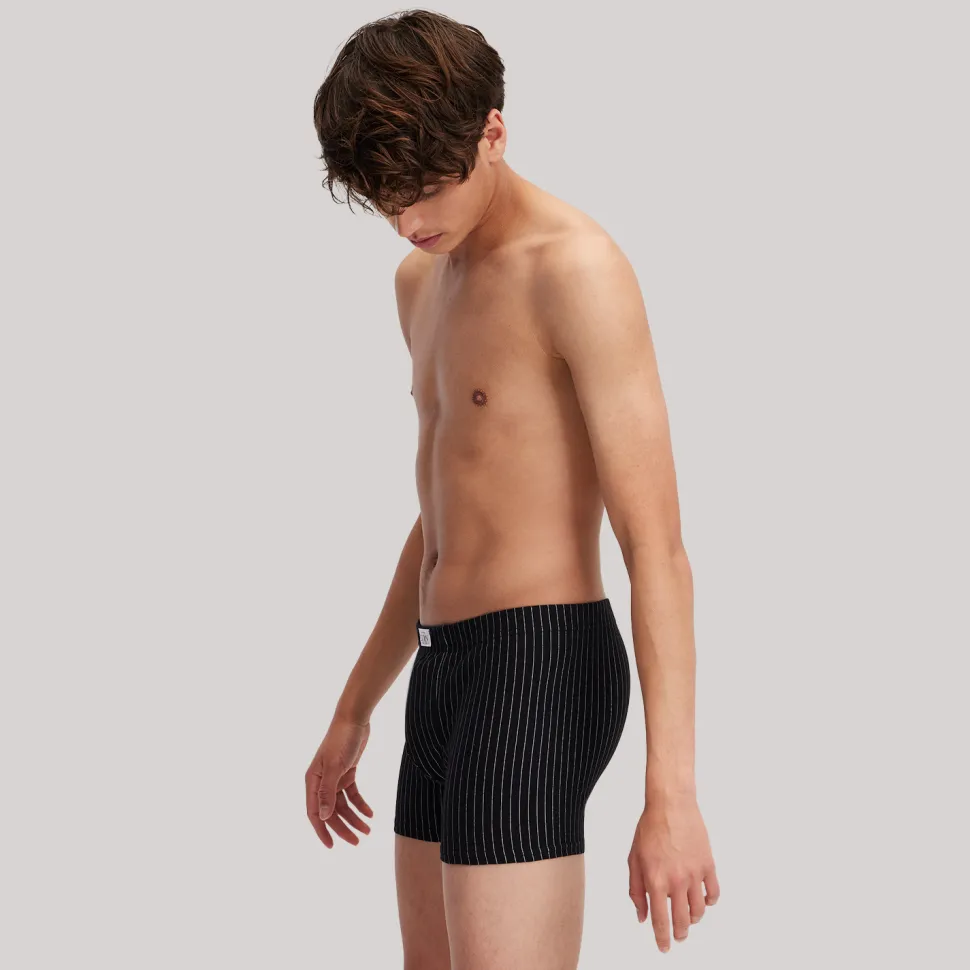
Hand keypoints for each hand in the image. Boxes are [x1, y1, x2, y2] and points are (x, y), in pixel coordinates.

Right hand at [305, 711, 374, 847]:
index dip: (322, 831)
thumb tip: (323, 817)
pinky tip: (371, 814)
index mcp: (312, 781)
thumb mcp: (335, 767)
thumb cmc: (341, 740)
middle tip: (358, 841)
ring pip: (343, 805)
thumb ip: (328, 792)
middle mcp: (321, 782)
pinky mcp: (347, 772)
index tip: (332, 846)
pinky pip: (353, 794)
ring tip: (368, 830)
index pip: (314, 813)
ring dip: (355, 818)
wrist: (354, 718)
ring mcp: (335, 777)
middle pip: (331, 812)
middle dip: (343, 828)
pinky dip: (361, 804)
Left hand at [628, 794, 719, 951]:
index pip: (660, 920)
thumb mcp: (633, 859)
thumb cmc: (650, 828)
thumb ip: (635, 889)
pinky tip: (704, 901)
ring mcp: (695, 874)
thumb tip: (641, 915)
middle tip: (677, 937)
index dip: (662, 938)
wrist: (671, 805)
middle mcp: (676, 881)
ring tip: (689, 919)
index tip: (664, 947)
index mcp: (655, 880)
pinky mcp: (708, 865)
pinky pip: (714, 892)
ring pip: (699, 910)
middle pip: (682, 921)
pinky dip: (710, 902)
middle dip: (679, 934)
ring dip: (694, 920)